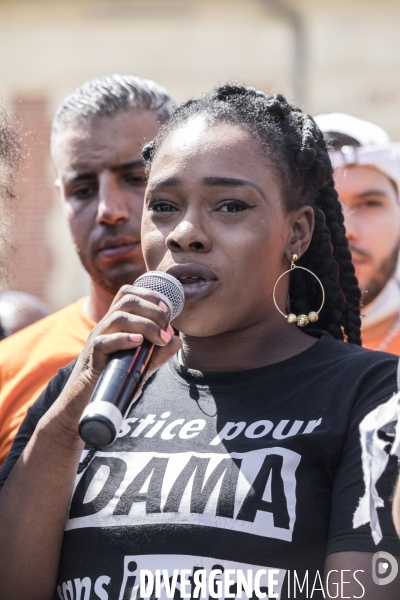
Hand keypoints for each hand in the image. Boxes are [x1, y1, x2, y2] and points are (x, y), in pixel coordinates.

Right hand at [43, 285, 181, 438]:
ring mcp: (97, 340)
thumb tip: (177, 340)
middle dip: (152, 309)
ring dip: (145, 325)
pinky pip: (103, 342)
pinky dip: (123, 339)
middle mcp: (105, 327)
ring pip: (118, 317)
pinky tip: (139, 343)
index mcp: (115, 324)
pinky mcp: (91, 359)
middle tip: (167, 328)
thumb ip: (158, 354)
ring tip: (160, 338)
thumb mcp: (140, 366)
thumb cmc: (113, 381)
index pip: (128, 294)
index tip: (167, 311)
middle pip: (126, 300)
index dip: (150, 296)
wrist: (85, 404)